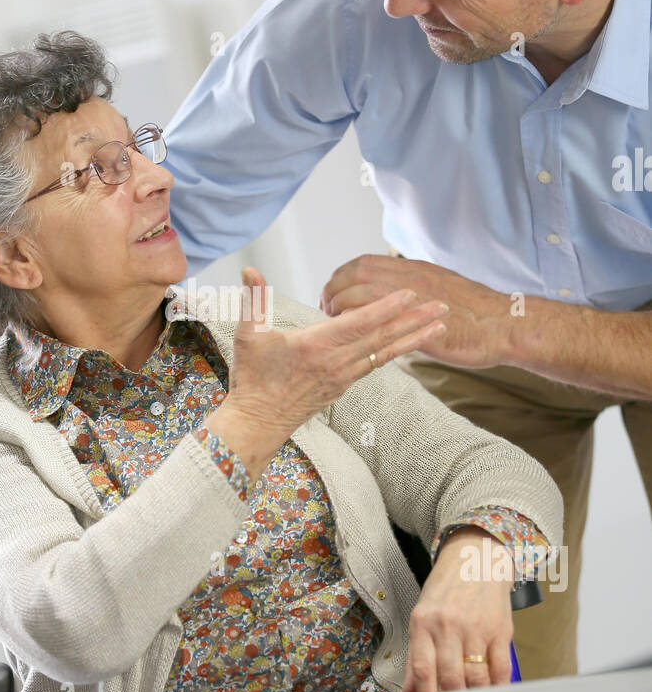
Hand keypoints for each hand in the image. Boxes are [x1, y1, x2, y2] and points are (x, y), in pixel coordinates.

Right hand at [221, 267, 448, 449]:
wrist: (258, 423)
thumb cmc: (252, 380)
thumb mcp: (249, 336)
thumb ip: (254, 301)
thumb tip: (250, 269)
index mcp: (316, 346)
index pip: (359, 323)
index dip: (386, 307)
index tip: (410, 294)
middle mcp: (336, 362)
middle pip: (382, 337)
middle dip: (414, 320)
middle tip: (442, 305)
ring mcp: (343, 376)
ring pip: (385, 352)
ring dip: (414, 337)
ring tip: (440, 326)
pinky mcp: (344, 386)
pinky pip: (375, 364)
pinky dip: (395, 351)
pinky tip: (409, 343)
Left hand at [319, 254, 512, 370]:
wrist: (505, 323)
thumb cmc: (477, 310)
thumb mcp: (442, 286)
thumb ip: (416, 288)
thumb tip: (395, 296)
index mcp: (414, 269)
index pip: (363, 263)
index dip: (341, 276)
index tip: (333, 289)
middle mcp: (410, 279)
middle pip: (354, 276)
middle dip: (332, 291)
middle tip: (325, 307)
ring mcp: (413, 301)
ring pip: (360, 295)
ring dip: (340, 308)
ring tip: (333, 322)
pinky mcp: (417, 325)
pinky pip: (379, 321)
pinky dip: (359, 325)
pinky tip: (353, 335)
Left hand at [402, 528, 514, 691]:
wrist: (477, 559)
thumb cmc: (446, 592)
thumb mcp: (422, 617)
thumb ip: (415, 658)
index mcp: (423, 623)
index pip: (422, 668)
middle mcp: (448, 625)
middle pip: (450, 676)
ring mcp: (476, 627)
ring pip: (476, 676)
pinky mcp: (500, 630)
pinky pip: (500, 668)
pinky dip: (498, 687)